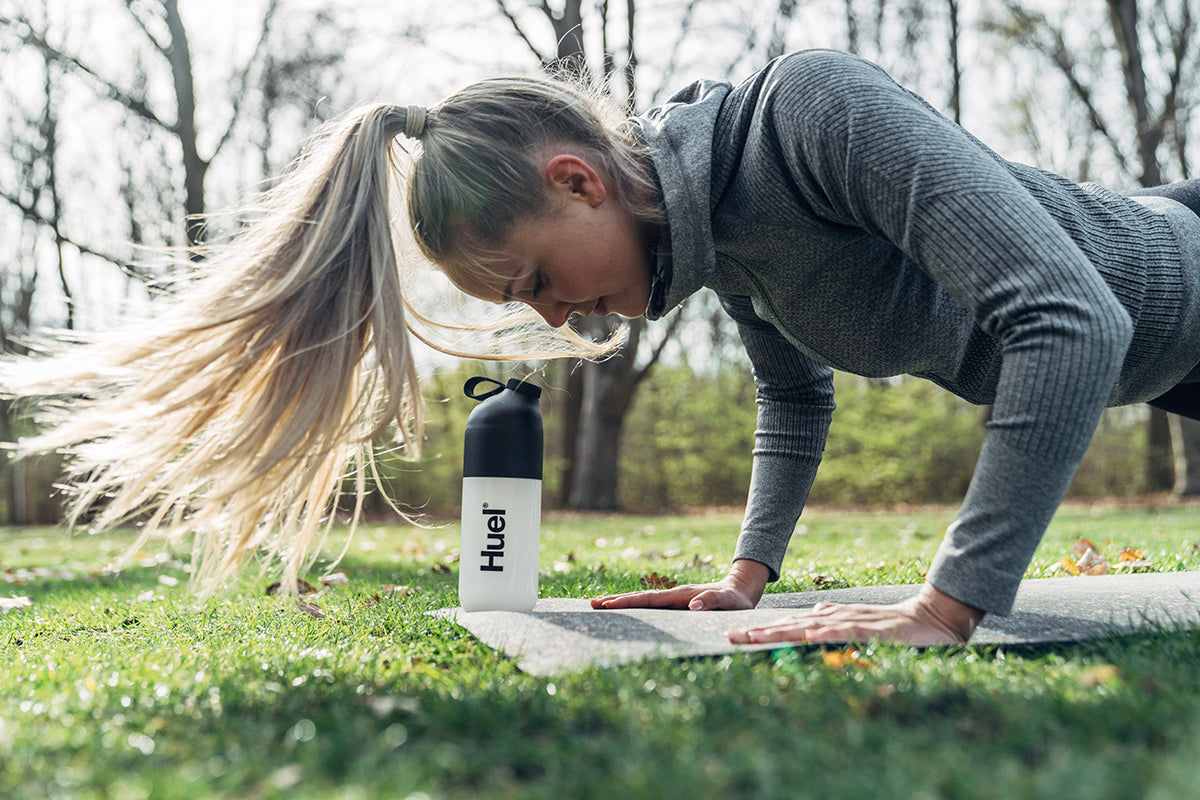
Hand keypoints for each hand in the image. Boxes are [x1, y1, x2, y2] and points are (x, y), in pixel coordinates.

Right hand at [590, 559, 769, 611]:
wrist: (740, 590)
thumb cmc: (736, 601)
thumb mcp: (729, 603)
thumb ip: (712, 601)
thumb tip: (693, 606)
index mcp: (681, 596)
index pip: (649, 600)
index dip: (628, 602)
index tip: (608, 605)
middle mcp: (673, 596)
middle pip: (639, 599)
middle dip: (616, 601)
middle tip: (591, 604)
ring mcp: (673, 600)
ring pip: (642, 602)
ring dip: (621, 603)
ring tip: (598, 604)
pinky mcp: (675, 605)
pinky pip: (650, 607)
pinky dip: (633, 607)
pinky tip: (624, 612)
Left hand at [727, 584, 983, 645]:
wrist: (936, 619)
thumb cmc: (897, 627)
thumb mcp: (861, 624)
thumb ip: (836, 619)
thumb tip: (813, 616)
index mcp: (834, 618)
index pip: (793, 624)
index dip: (765, 629)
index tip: (737, 635)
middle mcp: (839, 617)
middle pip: (793, 624)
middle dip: (761, 631)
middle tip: (731, 636)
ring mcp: (855, 623)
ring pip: (811, 627)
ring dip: (782, 632)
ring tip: (754, 637)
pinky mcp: (873, 631)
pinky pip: (846, 632)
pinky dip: (826, 634)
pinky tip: (808, 637)